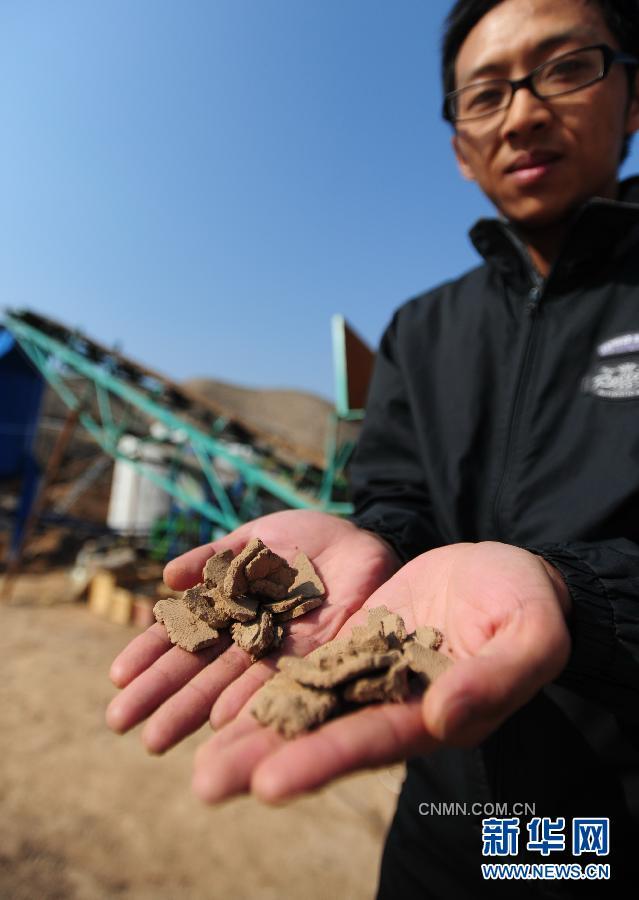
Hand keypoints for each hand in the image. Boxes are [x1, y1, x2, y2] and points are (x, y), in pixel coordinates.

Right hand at [105, 510, 399, 752]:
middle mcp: (250, 641)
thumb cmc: (309, 539)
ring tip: (155, 738)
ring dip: (192, 712)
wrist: (368, 543)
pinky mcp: (317, 665)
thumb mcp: (258, 538)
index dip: (151, 655)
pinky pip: (280, 685)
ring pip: (229, 688)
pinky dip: (249, 704)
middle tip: (119, 724)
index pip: (183, 636)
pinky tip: (220, 724)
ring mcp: (281, 657)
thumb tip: (167, 576)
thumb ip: (216, 557)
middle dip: (161, 696)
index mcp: (231, 611)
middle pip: (199, 671)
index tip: (117, 677)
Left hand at [191, 541, 571, 804]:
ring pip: (296, 698)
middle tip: (203, 782)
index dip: (321, 761)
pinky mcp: (348, 640)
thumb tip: (441, 719)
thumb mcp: (530, 635)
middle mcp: (388, 704)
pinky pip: (296, 653)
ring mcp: (363, 673)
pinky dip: (254, 665)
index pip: (372, 741)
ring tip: (181, 739)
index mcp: (434, 714)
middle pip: (319, 733)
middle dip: (262, 756)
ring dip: (244, 719)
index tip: (267, 782)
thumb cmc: (528, 604)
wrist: (506, 575)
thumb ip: (494, 679)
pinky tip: (209, 676)